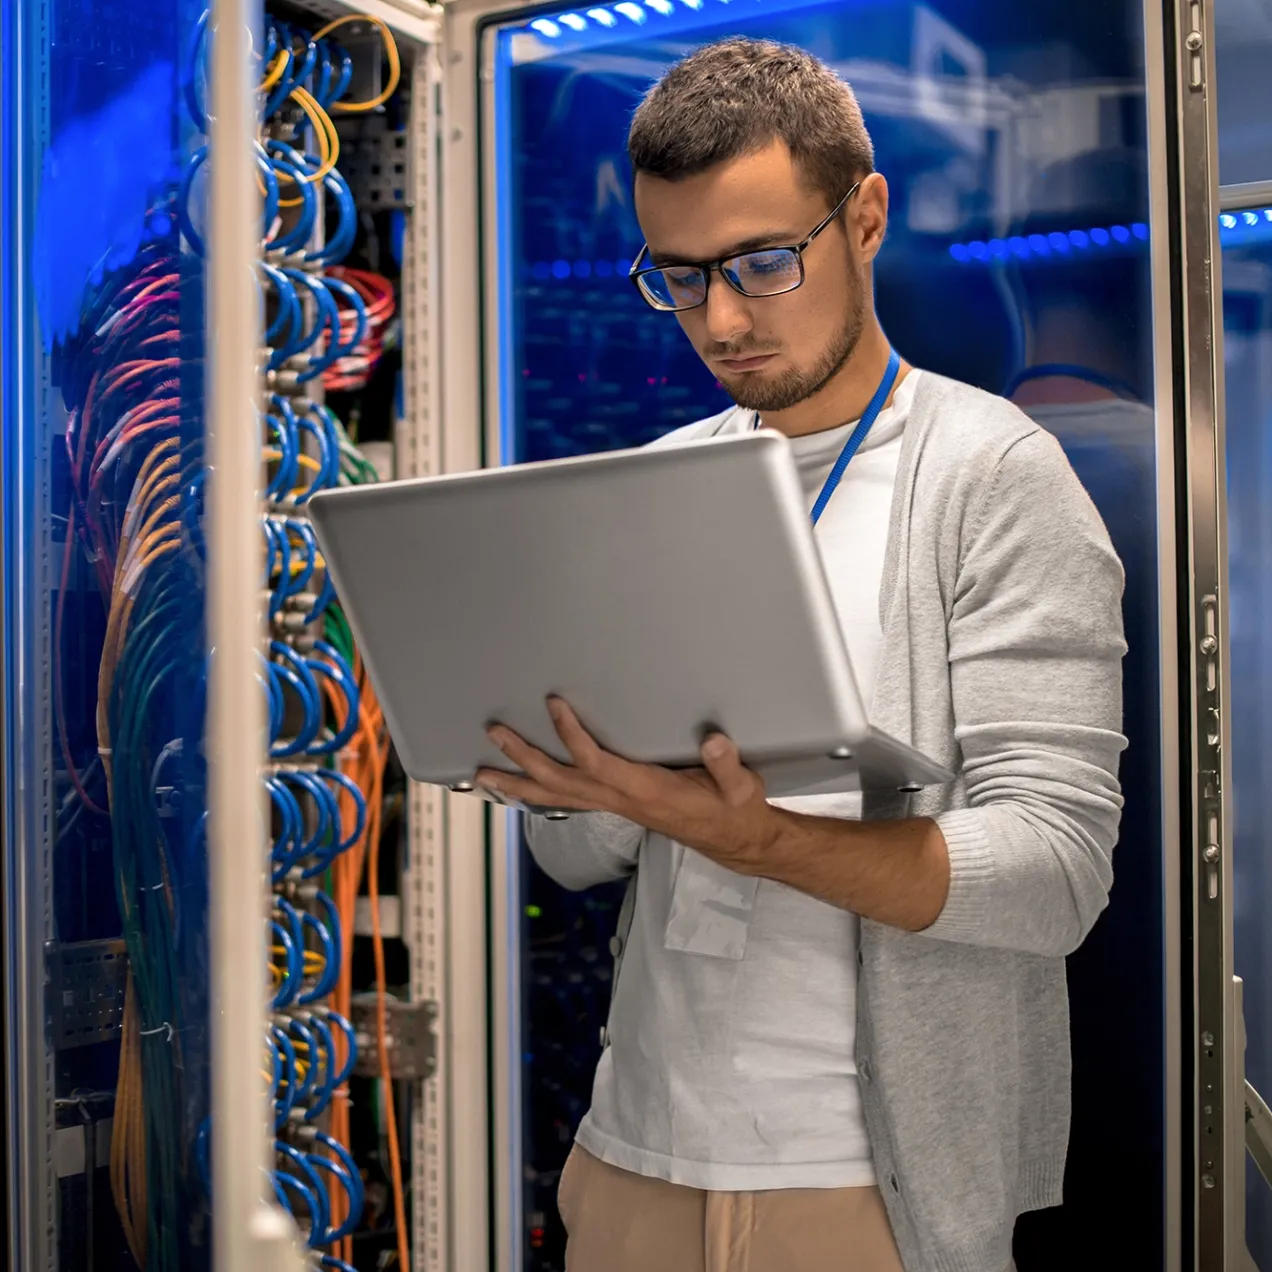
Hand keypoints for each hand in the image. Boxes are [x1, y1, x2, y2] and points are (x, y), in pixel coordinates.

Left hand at [475, 697, 780, 872]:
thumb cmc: (734, 810)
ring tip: (481, 772)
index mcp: (645, 792)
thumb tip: (715, 740)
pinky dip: (536, 793)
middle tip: (493, 733)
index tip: (554, 703)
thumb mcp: (741, 788)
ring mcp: (614, 806)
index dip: (572, 735)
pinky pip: (566, 801)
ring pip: (556, 797)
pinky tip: (516, 787)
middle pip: (560, 782)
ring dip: (517, 783)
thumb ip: (727, 766)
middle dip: (524, 759)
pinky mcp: (615, 806)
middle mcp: (621, 801)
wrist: (734, 840)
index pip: (596, 763)